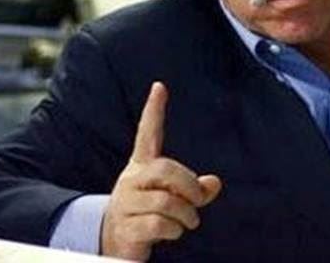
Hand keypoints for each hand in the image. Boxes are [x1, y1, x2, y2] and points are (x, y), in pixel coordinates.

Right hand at [101, 82, 221, 260]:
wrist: (114, 242)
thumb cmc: (148, 213)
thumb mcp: (173, 198)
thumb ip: (195, 189)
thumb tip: (215, 183)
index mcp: (142, 167)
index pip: (147, 134)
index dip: (153, 111)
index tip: (159, 86)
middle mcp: (131, 179)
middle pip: (166, 169)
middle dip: (190, 185)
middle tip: (198, 200)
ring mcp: (125, 202)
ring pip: (166, 201)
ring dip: (186, 215)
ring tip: (186, 222)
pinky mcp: (125, 226)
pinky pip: (158, 224)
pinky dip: (174, 230)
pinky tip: (171, 232)